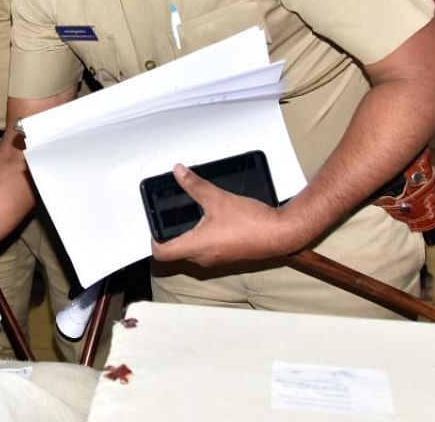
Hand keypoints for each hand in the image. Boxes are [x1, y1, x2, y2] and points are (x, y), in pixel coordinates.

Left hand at [150, 164, 304, 266]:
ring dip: (187, 237)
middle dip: (170, 236)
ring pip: (191, 252)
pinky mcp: (227, 257)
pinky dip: (203, 239)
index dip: (153, 240)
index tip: (154, 226)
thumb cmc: (252, 222)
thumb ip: (195, 185)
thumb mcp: (217, 198)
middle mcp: (204, 258)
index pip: (162, 253)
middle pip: (175, 252)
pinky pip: (207, 251)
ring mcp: (216, 260)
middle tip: (170, 218)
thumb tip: (179, 173)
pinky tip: (210, 223)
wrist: (281, 233)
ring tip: (189, 217)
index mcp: (197, 247)